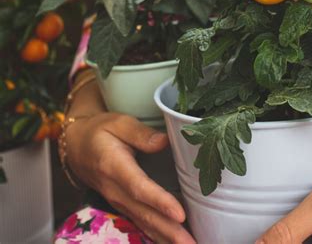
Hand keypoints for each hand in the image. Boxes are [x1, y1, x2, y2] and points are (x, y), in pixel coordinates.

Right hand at [66, 112, 195, 243]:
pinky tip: (173, 241)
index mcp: (114, 166)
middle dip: (169, 231)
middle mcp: (114, 189)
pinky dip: (157, 235)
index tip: (179, 214)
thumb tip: (165, 141)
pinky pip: (139, 223)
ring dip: (165, 238)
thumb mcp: (118, 122)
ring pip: (143, 223)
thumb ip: (141, 133)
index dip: (159, 202)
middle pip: (144, 213)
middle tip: (192, 243)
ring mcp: (116, 200)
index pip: (139, 188)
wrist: (76, 144)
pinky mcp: (121, 204)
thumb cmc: (99, 130)